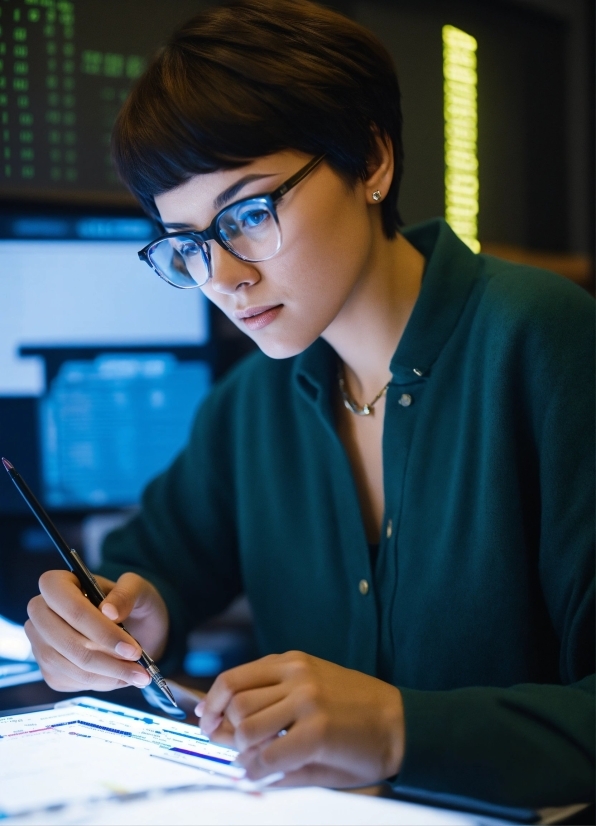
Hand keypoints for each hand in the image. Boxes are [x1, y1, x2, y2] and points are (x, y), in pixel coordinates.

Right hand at [25, 570, 168, 692]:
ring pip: (69, 665)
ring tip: (138, 674)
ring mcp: (41, 642)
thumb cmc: (131, 602)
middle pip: (67, 641)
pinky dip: (100, 682)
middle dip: (106, 658)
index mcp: (58, 583)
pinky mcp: (49, 668)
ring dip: (107, 674)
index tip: (131, 648)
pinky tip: (121, 676)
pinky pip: (71, 680)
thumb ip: (126, 594)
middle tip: (139, 666)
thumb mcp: (139, 589)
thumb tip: (109, 611)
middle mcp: (41, 612)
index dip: (101, 630)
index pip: (71, 607)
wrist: (132, 625)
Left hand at [197, 651, 404, 786]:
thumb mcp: (311, 691)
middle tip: (231, 748)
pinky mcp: (318, 731)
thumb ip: (267, 706)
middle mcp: (297, 675)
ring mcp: (307, 701)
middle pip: (236, 703)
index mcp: (292, 662)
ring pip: (247, 727)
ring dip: (243, 751)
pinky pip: (269, 756)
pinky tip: (263, 775)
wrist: (401, 723)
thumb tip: (219, 731)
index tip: (207, 720)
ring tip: (255, 759)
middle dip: (224, 731)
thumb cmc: (354, 711)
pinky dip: (257, 772)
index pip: (233, 678)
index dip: (213, 703)